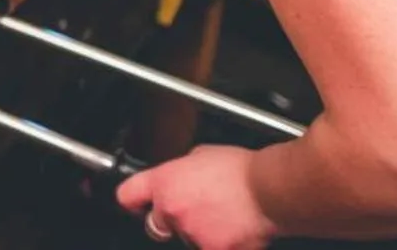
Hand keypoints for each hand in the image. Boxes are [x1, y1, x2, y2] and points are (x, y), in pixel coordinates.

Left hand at [118, 146, 277, 249]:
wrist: (268, 190)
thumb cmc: (240, 170)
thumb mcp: (200, 156)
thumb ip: (182, 171)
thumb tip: (182, 178)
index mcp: (164, 182)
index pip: (127, 196)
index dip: (134, 201)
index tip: (139, 204)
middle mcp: (170, 210)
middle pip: (154, 226)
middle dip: (167, 223)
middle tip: (192, 214)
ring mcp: (189, 233)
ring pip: (186, 240)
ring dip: (199, 233)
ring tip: (224, 218)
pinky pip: (208, 248)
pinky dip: (220, 244)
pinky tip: (234, 233)